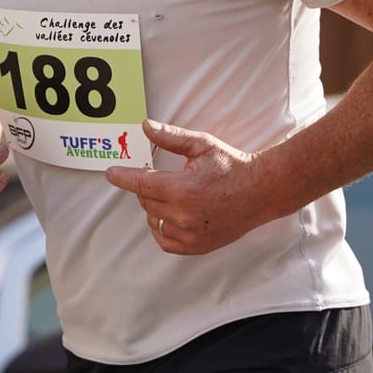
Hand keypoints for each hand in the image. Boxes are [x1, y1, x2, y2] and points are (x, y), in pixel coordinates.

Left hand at [104, 119, 262, 255]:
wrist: (261, 191)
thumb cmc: (232, 166)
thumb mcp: (202, 145)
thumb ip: (171, 138)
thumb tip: (145, 126)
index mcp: (183, 188)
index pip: (140, 183)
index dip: (122, 177)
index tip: (111, 172)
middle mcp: (184, 215)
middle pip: (145, 202)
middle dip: (146, 188)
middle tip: (161, 178)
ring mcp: (190, 234)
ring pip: (153, 221)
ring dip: (154, 208)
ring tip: (172, 195)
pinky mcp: (196, 246)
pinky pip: (165, 241)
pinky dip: (162, 228)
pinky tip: (172, 215)